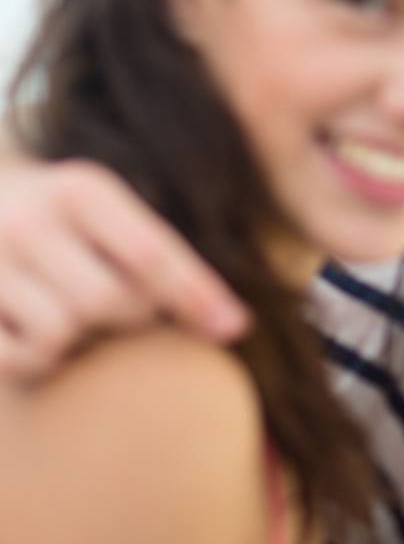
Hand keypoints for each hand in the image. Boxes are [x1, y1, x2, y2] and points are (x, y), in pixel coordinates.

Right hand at [0, 159, 248, 379]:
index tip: (234, 328)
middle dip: (130, 317)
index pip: (150, 252)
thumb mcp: (103, 206)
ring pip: (61, 335)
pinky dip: (34, 361)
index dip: (195, 295)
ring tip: (71, 317)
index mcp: (81, 189)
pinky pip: (16, 359)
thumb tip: (231, 325)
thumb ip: (154, 251)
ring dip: (78, 342)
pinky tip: (30, 333)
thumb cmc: (57, 215)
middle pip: (108, 301)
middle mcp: (29, 220)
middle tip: (121, 308)